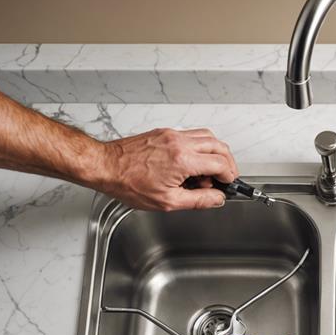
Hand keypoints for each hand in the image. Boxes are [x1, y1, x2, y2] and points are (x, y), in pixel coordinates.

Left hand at [94, 128, 237, 210]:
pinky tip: (192, 162)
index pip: (221, 163)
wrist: (105, 166)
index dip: (229, 176)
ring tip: (208, 171)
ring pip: (208, 137)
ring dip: (215, 153)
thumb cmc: (128, 183)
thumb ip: (198, 200)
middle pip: (219, 146)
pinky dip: (200, 147)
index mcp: (183, 161)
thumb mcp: (167, 202)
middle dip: (227, 163)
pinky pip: (192, 135)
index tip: (227, 184)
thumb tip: (216, 198)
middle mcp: (180, 143)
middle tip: (224, 177)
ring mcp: (172, 135)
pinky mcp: (165, 132)